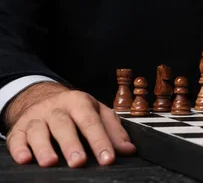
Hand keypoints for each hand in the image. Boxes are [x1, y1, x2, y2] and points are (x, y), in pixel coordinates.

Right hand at [4, 82, 135, 167]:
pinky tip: (25, 159)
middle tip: (78, 162)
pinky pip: (17, 137)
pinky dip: (19, 148)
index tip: (108, 159)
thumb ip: (113, 131)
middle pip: (64, 124)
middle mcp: (57, 108)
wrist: (44, 97)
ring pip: (39, 130)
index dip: (100, 141)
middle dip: (71, 144)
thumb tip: (128, 149)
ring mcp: (37, 117)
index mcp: (80, 102)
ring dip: (43, 147)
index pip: (92, 122)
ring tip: (50, 162)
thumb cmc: (76, 109)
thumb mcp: (98, 113)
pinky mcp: (19, 128)